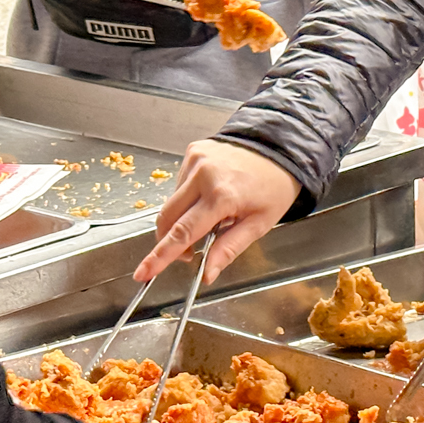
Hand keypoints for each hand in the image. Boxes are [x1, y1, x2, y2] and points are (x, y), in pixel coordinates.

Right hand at [137, 140, 300, 282]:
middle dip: (169, 242)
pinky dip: (188, 199)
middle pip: (168, 218)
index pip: (183, 233)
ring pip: (172, 202)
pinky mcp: (193, 151)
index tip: (143, 272)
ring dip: (181, 219)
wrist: (280, 147)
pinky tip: (209, 197)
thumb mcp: (259, 224)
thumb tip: (207, 274)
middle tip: (190, 255)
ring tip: (211, 219)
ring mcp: (195, 160)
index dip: (160, 256)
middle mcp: (203, 174)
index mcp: (222, 196)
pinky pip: (179, 184)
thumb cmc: (274, 187)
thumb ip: (229, 249)